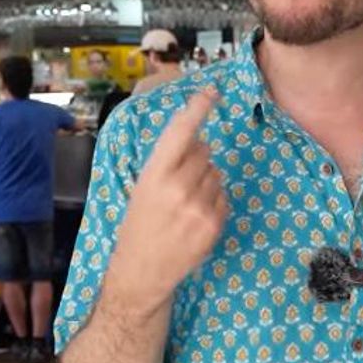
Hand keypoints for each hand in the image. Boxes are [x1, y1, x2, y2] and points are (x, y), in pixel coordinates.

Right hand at [107, 88, 227, 301]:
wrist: (142, 271)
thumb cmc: (139, 224)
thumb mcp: (143, 187)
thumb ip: (168, 162)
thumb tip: (199, 139)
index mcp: (155, 174)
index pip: (181, 131)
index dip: (198, 108)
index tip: (212, 91)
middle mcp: (179, 187)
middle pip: (204, 151)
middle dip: (196, 159)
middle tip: (178, 181)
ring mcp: (200, 207)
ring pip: (216, 173)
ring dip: (205, 181)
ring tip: (184, 204)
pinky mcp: (215, 224)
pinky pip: (223, 196)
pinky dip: (213, 201)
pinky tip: (194, 217)